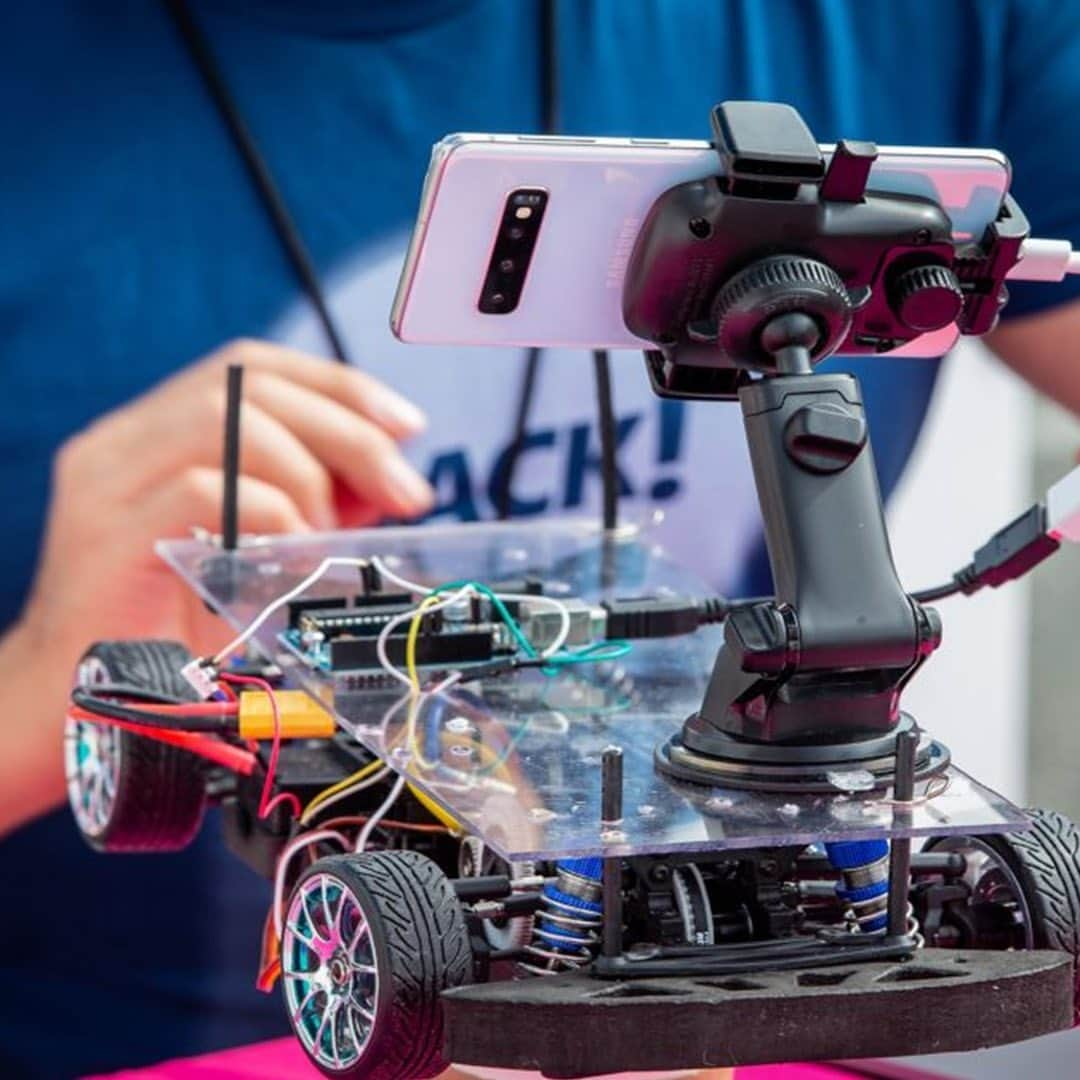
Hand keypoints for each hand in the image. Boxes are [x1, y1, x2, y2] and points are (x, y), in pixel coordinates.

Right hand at [1, 340, 432, 832]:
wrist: (75, 701)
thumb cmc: (172, 626)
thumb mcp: (257, 549)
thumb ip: (311, 503)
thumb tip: (385, 477)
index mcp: (154, 433)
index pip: (252, 368)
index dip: (337, 386)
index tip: (405, 426)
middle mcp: (122, 440)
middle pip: (248, 384)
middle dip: (348, 429)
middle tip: (407, 490)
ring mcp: (107, 482)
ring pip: (226, 418)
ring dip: (309, 474)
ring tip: (331, 536)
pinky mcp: (107, 533)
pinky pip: (204, 490)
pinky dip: (273, 515)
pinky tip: (295, 554)